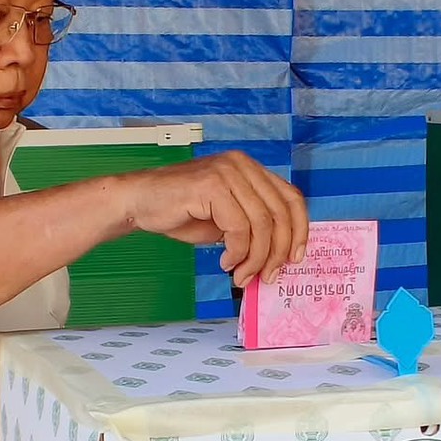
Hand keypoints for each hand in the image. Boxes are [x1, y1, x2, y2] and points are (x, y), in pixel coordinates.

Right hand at [122, 151, 307, 285]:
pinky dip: (237, 251)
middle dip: (277, 252)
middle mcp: (242, 165)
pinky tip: (226, 261)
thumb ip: (254, 227)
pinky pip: (239, 227)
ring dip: (255, 257)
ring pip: (261, 223)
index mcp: (251, 169)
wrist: (139, 202)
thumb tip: (281, 255)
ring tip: (241, 275)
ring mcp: (227, 171)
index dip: (300, 230)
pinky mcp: (211, 184)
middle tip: (267, 276)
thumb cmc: (182, 211)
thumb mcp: (227, 219)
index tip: (296, 258)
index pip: (291, 198)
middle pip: (280, 213)